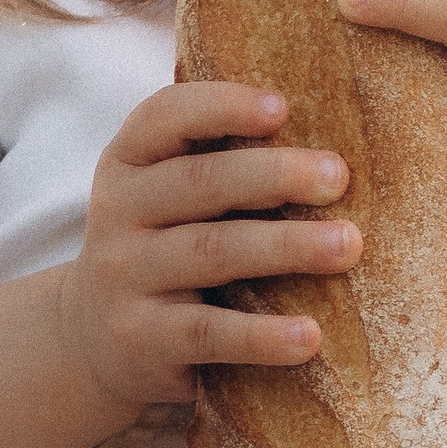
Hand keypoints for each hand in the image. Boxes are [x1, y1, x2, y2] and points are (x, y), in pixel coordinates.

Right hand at [53, 82, 357, 412]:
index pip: (166, 117)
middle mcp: (118, 212)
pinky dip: (262, 335)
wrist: (98, 341)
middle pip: (200, 182)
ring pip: (212, 252)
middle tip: (338, 177)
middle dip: (275, 175)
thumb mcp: (172, 198)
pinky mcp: (141, 338)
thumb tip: (332, 151)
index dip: (222, 106)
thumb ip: (226, 164)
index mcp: (130, 161)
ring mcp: (125, 276)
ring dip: (286, 246)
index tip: (281, 107)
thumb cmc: (168, 248)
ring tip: (348, 245)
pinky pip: (209, 332)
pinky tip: (310, 337)